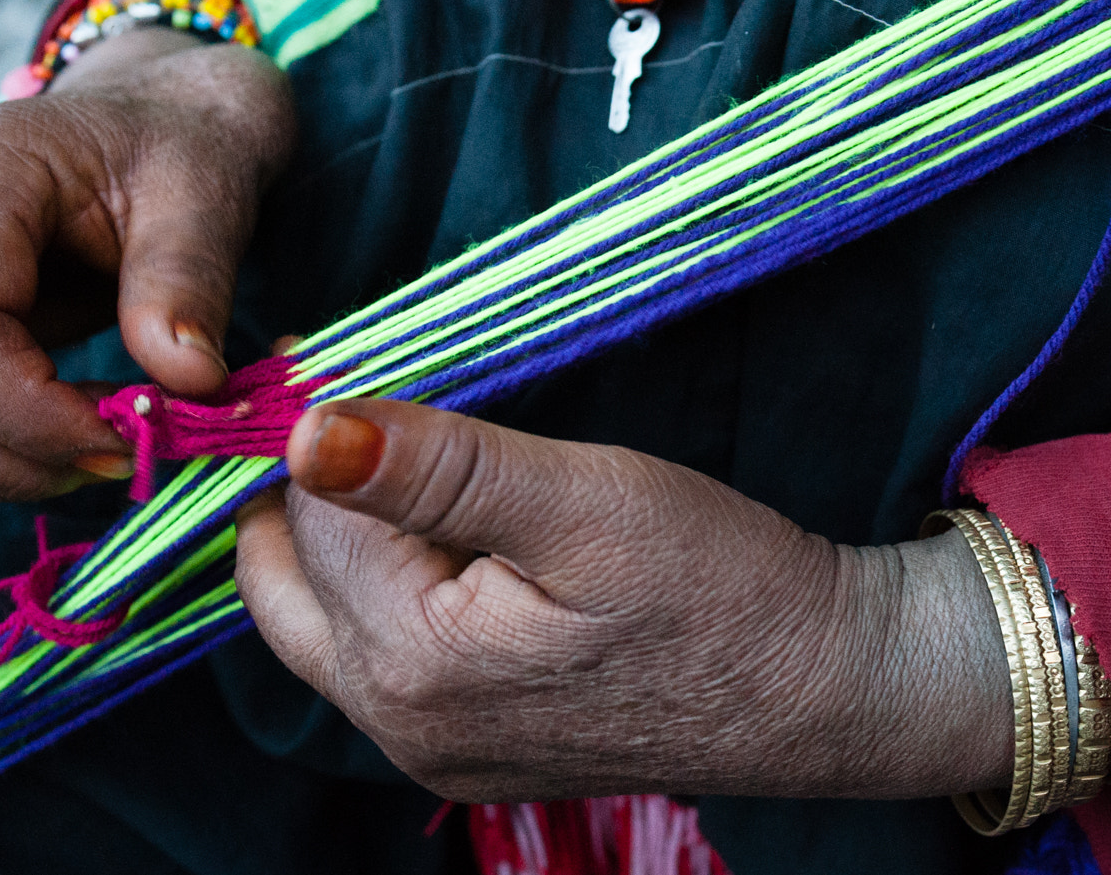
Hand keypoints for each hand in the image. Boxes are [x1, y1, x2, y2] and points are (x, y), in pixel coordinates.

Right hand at [0, 27, 295, 498]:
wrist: (155, 124)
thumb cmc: (179, 150)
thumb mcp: (207, 196)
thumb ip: (191, 280)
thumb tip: (189, 380)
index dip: (26, 411)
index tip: (124, 439)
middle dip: (9, 455)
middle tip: (119, 456)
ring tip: (100, 445)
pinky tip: (67, 433)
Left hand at [234, 398, 1012, 801]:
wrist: (819, 689)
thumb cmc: (720, 587)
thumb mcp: (584, 501)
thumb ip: (437, 469)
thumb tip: (304, 434)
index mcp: (412, 663)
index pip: (311, 509)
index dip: (331, 422)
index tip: (370, 357)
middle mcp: (399, 727)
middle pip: (291, 576)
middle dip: (314, 487)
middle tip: (383, 411)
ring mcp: (431, 753)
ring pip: (325, 619)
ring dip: (346, 536)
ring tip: (419, 470)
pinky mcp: (467, 753)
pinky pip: (378, 660)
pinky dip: (386, 589)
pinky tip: (448, 543)